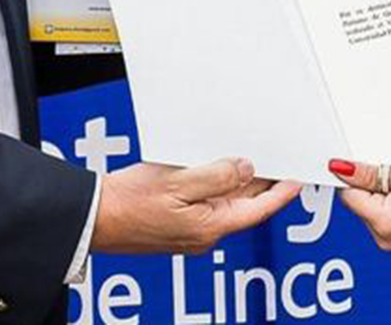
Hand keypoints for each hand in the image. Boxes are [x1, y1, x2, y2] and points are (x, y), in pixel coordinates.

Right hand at [92, 158, 301, 254]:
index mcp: (210, 226)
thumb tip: (246, 168)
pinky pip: (205, 201)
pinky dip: (214, 183)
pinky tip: (211, 167)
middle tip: (276, 159)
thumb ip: (217, 175)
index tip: (297, 177)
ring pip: (224, 201)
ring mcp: (190, 230)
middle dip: (261, 182)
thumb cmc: (128, 204)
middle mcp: (204, 233)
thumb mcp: (177, 182)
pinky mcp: (176, 223)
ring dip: (236, 180)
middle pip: (243, 204)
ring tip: (246, 157)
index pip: (259, 208)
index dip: (281, 192)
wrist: (94, 218)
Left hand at [328, 158, 390, 249]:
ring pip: (370, 204)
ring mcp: (390, 239)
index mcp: (384, 223)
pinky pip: (382, 210)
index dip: (353, 174)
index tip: (362, 160)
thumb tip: (340, 169)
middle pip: (358, 200)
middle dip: (371, 181)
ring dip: (382, 188)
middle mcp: (383, 237)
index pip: (348, 194)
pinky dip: (390, 197)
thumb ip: (369, 172)